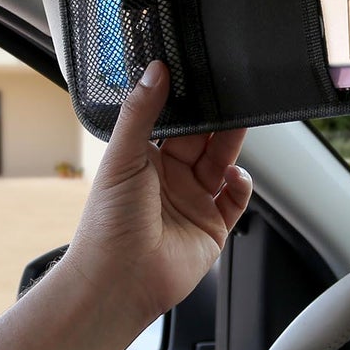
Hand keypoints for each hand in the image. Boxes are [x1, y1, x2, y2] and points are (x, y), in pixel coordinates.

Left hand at [63, 61, 251, 325]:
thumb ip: (140, 112)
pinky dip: (241, 183)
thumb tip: (155, 70)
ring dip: (230, 145)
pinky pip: (236, 198)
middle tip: (229, 95)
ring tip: (239, 124)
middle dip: (216, 121)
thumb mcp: (122, 157)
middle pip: (202, 141)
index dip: (187, 103)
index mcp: (144, 161)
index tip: (200, 77)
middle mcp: (170, 181)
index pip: (172, 123)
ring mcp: (193, 204)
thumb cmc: (109, 222)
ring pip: (221, 164)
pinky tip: (233, 175)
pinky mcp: (213, 228)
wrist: (120, 279)